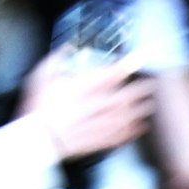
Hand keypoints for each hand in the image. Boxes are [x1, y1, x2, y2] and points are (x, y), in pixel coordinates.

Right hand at [24, 53, 151, 160]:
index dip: (126, 65)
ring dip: (140, 110)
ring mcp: (97, 125)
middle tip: (151, 84)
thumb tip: (66, 47)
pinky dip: (132, 131)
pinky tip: (139, 126)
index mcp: (81, 89)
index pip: (109, 74)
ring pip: (126, 117)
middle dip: (140, 90)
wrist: (36, 140)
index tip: (139, 58)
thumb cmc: (37, 107)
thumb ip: (56, 60)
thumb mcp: (41, 76)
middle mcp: (93, 107)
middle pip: (124, 97)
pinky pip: (120, 136)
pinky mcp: (97, 141)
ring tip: (149, 104)